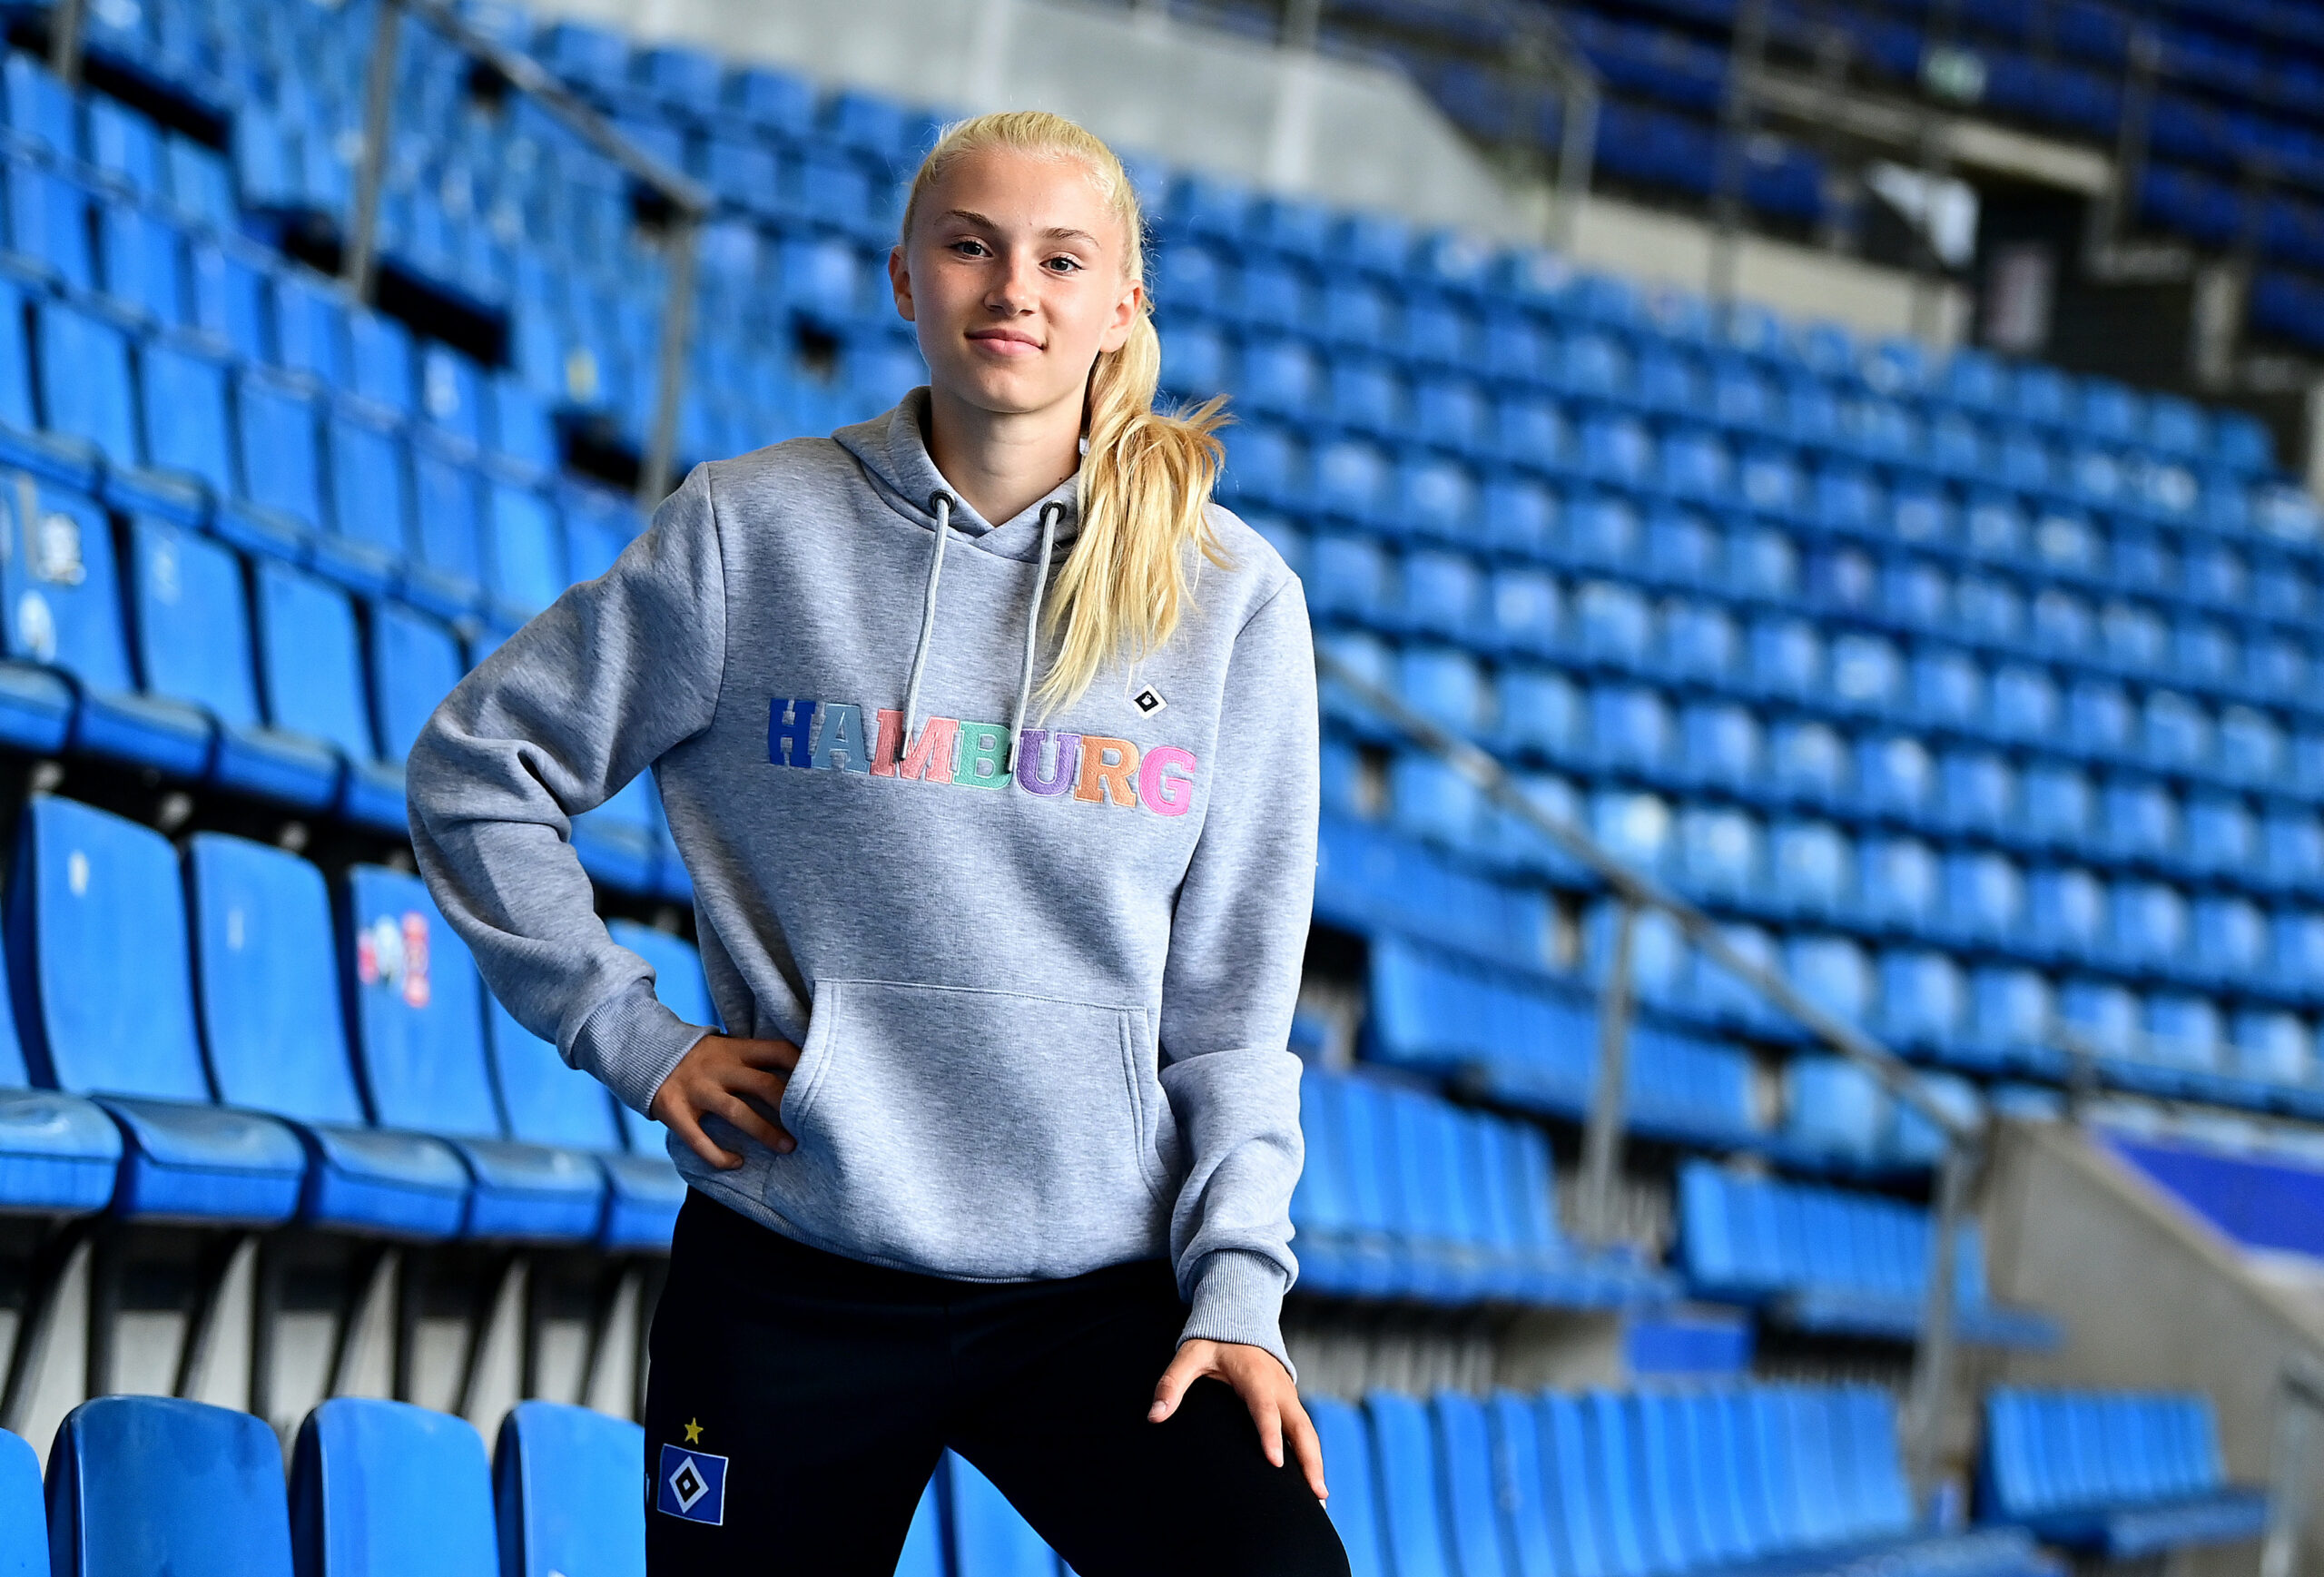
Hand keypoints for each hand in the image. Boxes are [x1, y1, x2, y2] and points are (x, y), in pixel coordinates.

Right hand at [647, 1034, 800, 1169]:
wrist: (644, 1053)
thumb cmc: (701, 1057)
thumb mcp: (728, 1047)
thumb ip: (755, 1057)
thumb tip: (802, 1070)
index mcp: (736, 1049)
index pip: (778, 1051)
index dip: (803, 1066)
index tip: (825, 1084)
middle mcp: (718, 1067)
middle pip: (763, 1085)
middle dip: (790, 1108)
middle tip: (813, 1128)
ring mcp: (697, 1090)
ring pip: (737, 1113)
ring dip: (766, 1132)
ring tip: (788, 1147)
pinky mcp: (675, 1111)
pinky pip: (700, 1140)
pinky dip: (720, 1156)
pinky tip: (737, 1164)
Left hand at [1149, 1338, 1325, 1500]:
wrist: (1241, 1322)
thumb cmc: (1213, 1342)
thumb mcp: (1190, 1355)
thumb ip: (1172, 1383)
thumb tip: (1154, 1416)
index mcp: (1255, 1376)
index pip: (1264, 1409)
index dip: (1271, 1434)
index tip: (1275, 1462)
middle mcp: (1278, 1388)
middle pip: (1300, 1426)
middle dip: (1310, 1459)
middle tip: (1317, 1494)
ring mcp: (1288, 1396)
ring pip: (1308, 1432)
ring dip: (1315, 1463)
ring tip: (1320, 1499)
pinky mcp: (1289, 1404)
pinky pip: (1304, 1432)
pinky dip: (1311, 1455)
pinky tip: (1311, 1484)